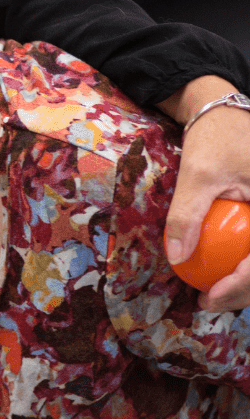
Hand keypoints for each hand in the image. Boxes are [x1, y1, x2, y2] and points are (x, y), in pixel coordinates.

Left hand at [160, 81, 249, 311]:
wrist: (227, 115)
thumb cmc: (216, 140)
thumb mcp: (198, 175)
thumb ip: (186, 215)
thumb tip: (176, 257)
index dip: (240, 286)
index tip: (210, 298)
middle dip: (243, 291)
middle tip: (208, 302)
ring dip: (245, 281)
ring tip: (214, 294)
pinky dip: (244, 263)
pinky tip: (221, 273)